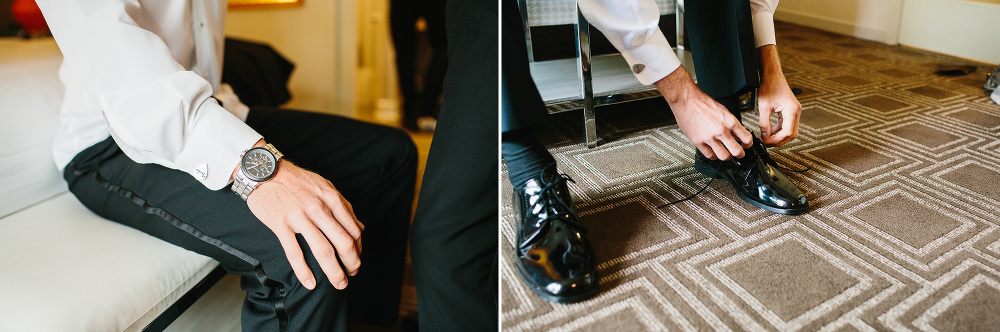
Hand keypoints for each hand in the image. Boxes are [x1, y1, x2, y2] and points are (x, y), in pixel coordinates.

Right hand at [238, 144, 363, 290]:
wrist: (264, 171)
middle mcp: (319, 208)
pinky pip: (295, 252)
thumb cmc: (296, 180)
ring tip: (338, 283)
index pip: (353, 230)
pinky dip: (304, 271)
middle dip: (351, 264)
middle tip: (352, 275)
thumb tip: (359, 227)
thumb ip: (343, 206)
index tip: (356, 259)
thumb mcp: (325, 186)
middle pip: (343, 243)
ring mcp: (300, 217)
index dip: (358, 249)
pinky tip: (310, 283)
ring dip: (334, 271)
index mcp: (332, 199)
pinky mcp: (280, 224)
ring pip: (323, 251)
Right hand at [656, 66, 751, 159]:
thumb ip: (731, 124)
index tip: (746, 146)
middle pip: (737, 151)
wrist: (686, 100)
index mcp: (729, 121)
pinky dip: (713, 156)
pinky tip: (713, 152)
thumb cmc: (702, 103)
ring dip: (726, 157)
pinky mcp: (698, 142)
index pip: (746, 138)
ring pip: (723, 156)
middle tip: (739, 154)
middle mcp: (721, 130)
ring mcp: (709, 137)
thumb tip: (737, 135)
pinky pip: (709, 155)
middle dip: (740, 154)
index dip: (748, 145)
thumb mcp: (723, 110)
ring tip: (725, 154)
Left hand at [757, 45, 801, 146]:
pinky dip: (779, 129)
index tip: (766, 142)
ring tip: (767, 138)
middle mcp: (796, 111)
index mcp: (792, 110)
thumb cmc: (769, 85)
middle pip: (792, 134)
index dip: (776, 140)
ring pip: (790, 130)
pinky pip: (787, 124)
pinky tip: (769, 130)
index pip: (787, 132)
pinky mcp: (790, 110)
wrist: (771, 74)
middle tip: (767, 143)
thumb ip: (764, 123)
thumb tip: (765, 136)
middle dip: (779, 141)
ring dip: (779, 136)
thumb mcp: (763, 106)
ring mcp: (794, 110)